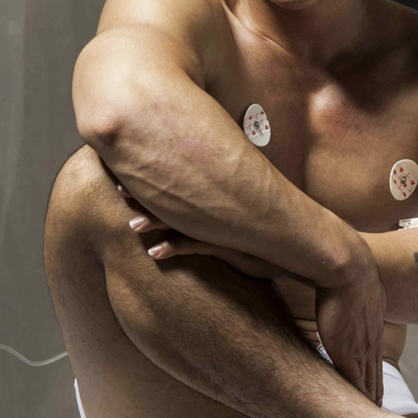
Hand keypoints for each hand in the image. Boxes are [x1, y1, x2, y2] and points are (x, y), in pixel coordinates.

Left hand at [115, 184, 292, 280]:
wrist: (301, 248)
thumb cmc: (268, 229)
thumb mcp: (243, 208)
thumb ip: (223, 194)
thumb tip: (202, 175)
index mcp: (220, 194)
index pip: (182, 175)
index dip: (155, 169)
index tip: (129, 165)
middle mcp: (219, 207)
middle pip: (174, 193)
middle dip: (144, 191)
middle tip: (116, 188)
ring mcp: (223, 228)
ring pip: (181, 220)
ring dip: (155, 221)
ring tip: (131, 223)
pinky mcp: (230, 249)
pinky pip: (196, 247)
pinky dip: (175, 248)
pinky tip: (156, 252)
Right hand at [314, 247, 386, 407]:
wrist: (348, 268)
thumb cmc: (346, 270)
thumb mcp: (355, 284)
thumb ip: (352, 293)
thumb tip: (343, 287)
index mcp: (372, 324)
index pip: (374, 355)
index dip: (374, 372)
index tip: (375, 386)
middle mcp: (370, 339)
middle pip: (374, 372)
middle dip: (375, 390)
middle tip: (377, 408)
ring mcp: (360, 347)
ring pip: (367, 380)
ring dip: (369, 397)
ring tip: (371, 413)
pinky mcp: (346, 352)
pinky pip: (354, 381)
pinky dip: (357, 396)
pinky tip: (359, 408)